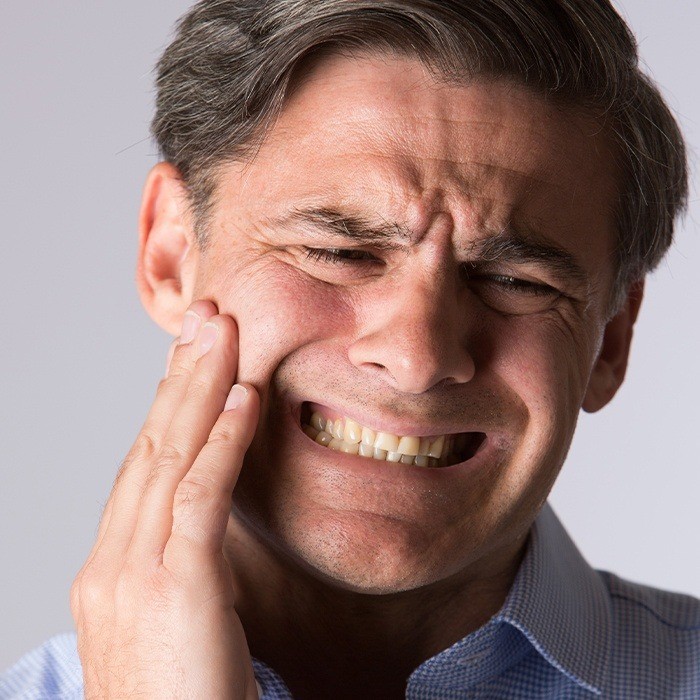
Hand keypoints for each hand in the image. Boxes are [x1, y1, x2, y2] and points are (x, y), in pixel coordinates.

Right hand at [71, 300, 260, 698]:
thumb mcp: (181, 622)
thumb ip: (186, 565)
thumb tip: (209, 520)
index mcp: (114, 568)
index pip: (146, 467)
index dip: (172, 405)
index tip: (196, 357)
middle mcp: (112, 561)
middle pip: (151, 446)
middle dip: (180, 376)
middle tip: (204, 319)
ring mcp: (134, 572)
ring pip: (170, 456)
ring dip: (201, 387)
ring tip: (223, 332)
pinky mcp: (175, 588)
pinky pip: (200, 497)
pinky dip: (222, 441)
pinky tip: (245, 398)